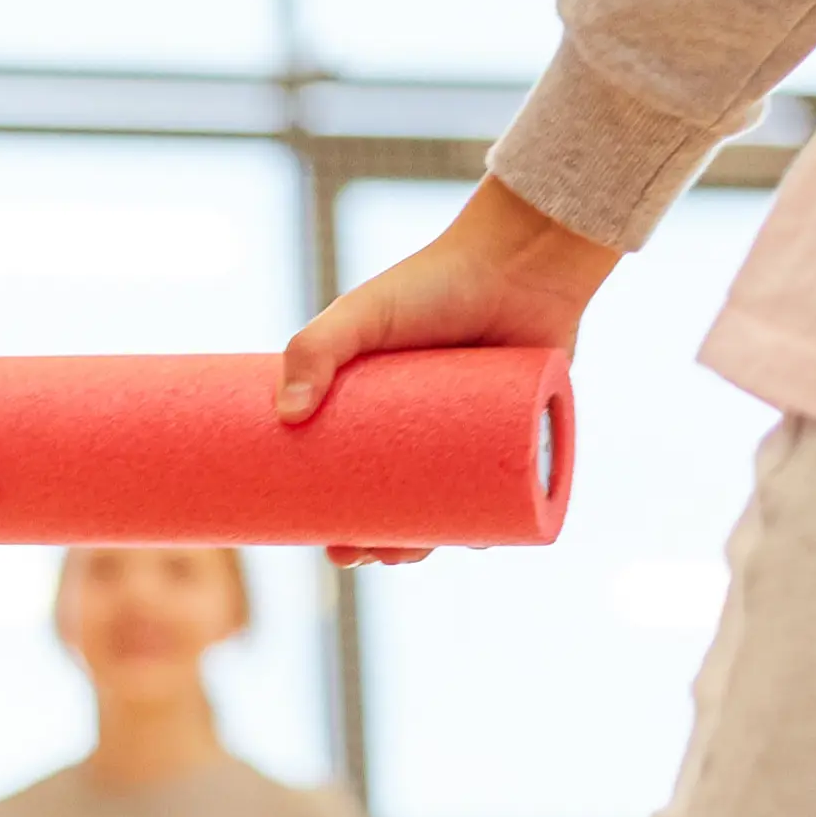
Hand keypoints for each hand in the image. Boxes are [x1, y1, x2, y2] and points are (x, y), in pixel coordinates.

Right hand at [274, 177, 618, 568]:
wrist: (519, 259)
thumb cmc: (435, 280)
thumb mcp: (361, 314)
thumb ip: (314, 351)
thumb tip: (288, 416)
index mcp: (387, 409)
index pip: (358, 476)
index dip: (340, 514)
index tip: (325, 541)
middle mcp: (434, 428)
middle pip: (405, 501)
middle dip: (382, 541)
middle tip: (362, 557)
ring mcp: (482, 432)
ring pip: (456, 503)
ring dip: (434, 539)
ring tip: (409, 556)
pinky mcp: (527, 427)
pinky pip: (513, 483)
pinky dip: (499, 514)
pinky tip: (481, 540)